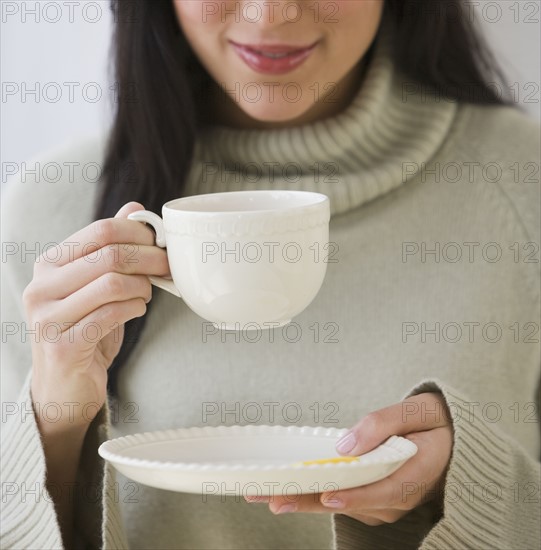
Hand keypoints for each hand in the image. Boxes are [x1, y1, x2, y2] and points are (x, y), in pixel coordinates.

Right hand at [25, 202, 169, 432]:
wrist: (64, 385)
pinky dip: (136, 308)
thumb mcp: (96, 283)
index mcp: (50, 264)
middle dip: (150, 258)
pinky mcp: (62, 344)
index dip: (139, 233)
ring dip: (144, 286)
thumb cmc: (85, 328)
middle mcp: (41, 286)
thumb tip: (134, 208)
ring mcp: (48, 316)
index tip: (161, 242)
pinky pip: (113, 313)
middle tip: (168, 267)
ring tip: (147, 293)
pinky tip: (138, 309)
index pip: (100, 230)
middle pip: (111, 254)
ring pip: (114, 282)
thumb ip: (111, 247)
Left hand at [245, 392, 452, 523]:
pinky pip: (346, 500)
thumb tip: (346, 445)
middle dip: (311, 502)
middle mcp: (402, 496)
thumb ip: (383, 424)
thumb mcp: (417, 410)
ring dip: (308, 500)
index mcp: (417, 473)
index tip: (328, 495)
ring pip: (345, 505)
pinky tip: (292, 489)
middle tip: (272, 498)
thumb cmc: (436, 421)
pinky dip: (319, 495)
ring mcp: (388, 502)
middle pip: (353, 503)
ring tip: (270, 493)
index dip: (355, 496)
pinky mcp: (377, 499)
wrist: (452, 438)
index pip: (384, 491)